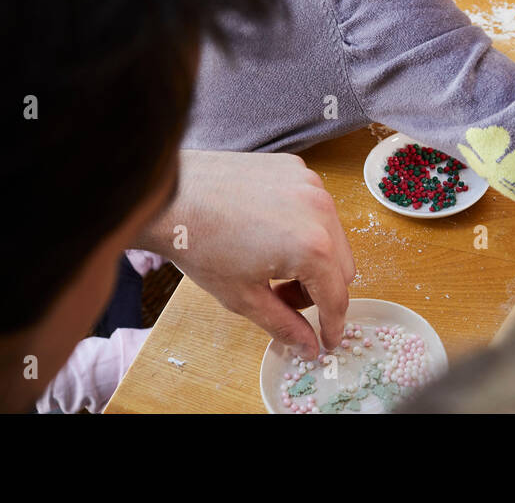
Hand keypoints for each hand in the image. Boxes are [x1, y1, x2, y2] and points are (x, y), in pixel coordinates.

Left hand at [138, 150, 354, 358]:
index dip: (333, 324)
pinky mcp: (295, 168)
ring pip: (332, 234)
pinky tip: (266, 232)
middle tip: (282, 298)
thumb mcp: (244, 297)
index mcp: (313, 246)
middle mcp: (321, 210)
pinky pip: (314, 206)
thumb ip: (284, 325)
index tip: (328, 340)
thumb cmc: (201, 244)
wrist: (171, 197)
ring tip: (271, 264)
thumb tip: (309, 346)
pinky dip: (301, 225)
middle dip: (318, 290)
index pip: (337, 296)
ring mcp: (310, 184)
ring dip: (313, 258)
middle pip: (342, 266)